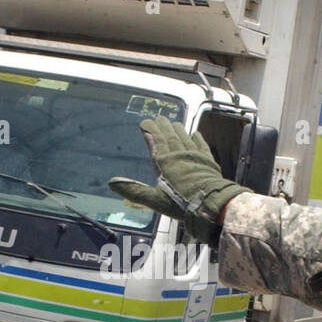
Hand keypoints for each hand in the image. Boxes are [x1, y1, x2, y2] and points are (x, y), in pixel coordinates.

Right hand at [108, 116, 246, 243]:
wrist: (210, 204)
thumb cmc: (180, 203)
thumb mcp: (154, 200)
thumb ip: (133, 190)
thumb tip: (111, 182)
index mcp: (164, 162)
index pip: (156, 141)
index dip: (150, 130)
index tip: (145, 122)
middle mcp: (179, 155)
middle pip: (170, 136)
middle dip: (163, 126)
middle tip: (159, 117)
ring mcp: (195, 157)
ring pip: (184, 138)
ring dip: (178, 129)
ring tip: (173, 123)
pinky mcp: (208, 162)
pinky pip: (201, 145)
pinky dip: (197, 138)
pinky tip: (195, 133)